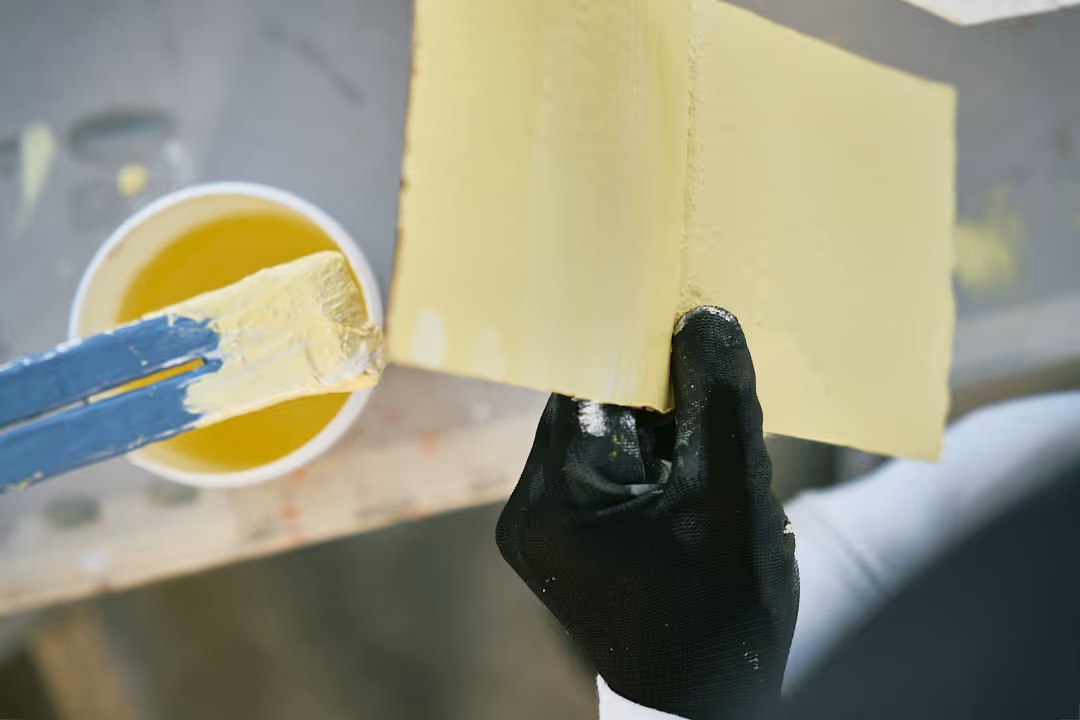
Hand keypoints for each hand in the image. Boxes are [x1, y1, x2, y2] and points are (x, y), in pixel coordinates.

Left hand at [496, 307, 797, 718]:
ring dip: (659, 434)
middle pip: (592, 412)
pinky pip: (606, 470)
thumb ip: (718, 409)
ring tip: (704, 464)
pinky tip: (689, 484)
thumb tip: (706, 321)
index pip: (586, 391)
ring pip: (603, 437)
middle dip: (657, 403)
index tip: (684, 331)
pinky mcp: (568, 536)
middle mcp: (530, 512)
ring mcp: (545, 527)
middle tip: (709, 406)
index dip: (639, 357)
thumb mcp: (729, 503)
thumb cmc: (719, 622)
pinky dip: (651, 462)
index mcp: (549, 505)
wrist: (704, 702)